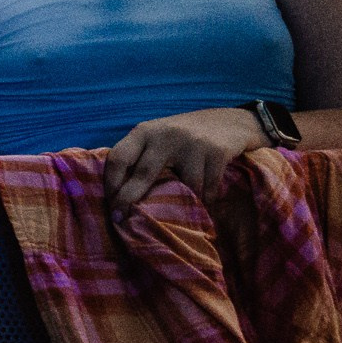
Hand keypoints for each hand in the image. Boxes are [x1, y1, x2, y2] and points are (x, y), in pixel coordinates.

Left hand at [102, 106, 267, 215]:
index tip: (111, 206)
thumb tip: (117, 196)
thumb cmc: (184, 137)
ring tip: (177, 217)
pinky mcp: (217, 152)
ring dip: (180, 206)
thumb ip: (140, 157)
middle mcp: (165, 135)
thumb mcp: (157, 137)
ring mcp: (192, 143)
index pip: (118, 157)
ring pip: (182, 187)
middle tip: (123, 221)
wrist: (230, 121)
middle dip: (130, 200)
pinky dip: (204, 202)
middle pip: (143, 174)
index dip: (111, 184)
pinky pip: (207, 189)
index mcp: (144, 131)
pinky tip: (203, 207)